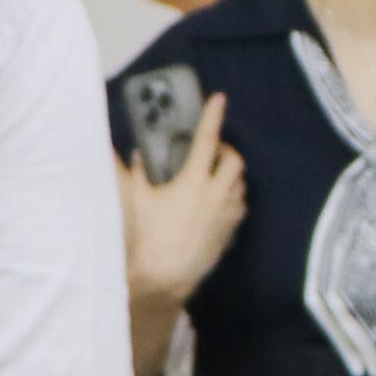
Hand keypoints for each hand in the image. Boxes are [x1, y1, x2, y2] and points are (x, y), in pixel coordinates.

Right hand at [121, 110, 245, 309]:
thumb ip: (134, 172)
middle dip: (227, 150)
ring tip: (214, 175)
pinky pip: (240, 206)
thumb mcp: (137, 200)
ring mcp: (226, 214)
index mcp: (193, 181)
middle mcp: (216, 194)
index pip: (207, 139)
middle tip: (213, 151)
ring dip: (231, 174)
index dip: (213, 116)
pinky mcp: (230, 231)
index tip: (219, 99)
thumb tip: (133, 153)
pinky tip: (218, 201)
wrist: (166, 276)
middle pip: (236, 161)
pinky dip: (233, 197)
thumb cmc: (149, 238)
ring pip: (241, 184)